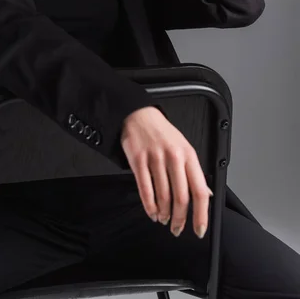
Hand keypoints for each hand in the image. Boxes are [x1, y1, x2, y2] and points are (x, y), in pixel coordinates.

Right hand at [120, 106, 212, 238]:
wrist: (139, 115)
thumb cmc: (163, 133)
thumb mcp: (184, 148)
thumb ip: (194, 172)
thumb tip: (207, 195)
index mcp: (189, 155)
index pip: (200, 191)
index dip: (201, 215)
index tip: (199, 229)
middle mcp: (174, 157)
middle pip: (181, 198)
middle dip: (179, 219)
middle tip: (177, 229)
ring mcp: (155, 158)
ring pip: (163, 196)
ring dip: (164, 214)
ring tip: (164, 219)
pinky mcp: (138, 160)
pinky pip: (145, 190)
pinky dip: (149, 206)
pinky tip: (152, 212)